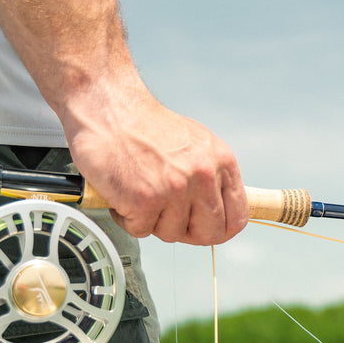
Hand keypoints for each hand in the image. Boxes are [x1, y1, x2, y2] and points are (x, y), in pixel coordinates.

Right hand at [63, 80, 247, 244]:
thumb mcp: (195, 143)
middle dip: (186, 232)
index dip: (219, 230)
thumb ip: (211, 176)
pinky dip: (126, 218)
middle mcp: (203, 175)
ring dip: (151, 221)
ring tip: (139, 192)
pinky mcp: (145, 200)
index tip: (204, 229)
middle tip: (167, 217)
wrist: (107, 108)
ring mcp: (175, 189)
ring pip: (171, 234)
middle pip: (209, 234)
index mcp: (221, 161)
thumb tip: (217, 210)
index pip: (236, 218)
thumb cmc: (144, 125)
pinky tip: (122, 194)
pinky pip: (140, 230)